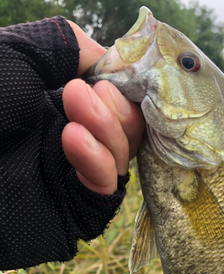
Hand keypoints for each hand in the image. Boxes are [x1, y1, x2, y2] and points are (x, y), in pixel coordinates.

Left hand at [62, 22, 144, 194]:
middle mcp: (77, 136)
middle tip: (92, 90)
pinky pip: (107, 188)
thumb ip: (71, 47)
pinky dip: (99, 162)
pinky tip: (74, 138)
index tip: (131, 70)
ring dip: (110, 127)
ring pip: (125, 156)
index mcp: (64, 101)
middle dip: (121, 106)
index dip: (132, 84)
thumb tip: (115, 64)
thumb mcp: (23, 53)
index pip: (119, 96)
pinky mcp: (75, 206)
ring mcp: (76, 174)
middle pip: (131, 126)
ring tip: (76, 101)